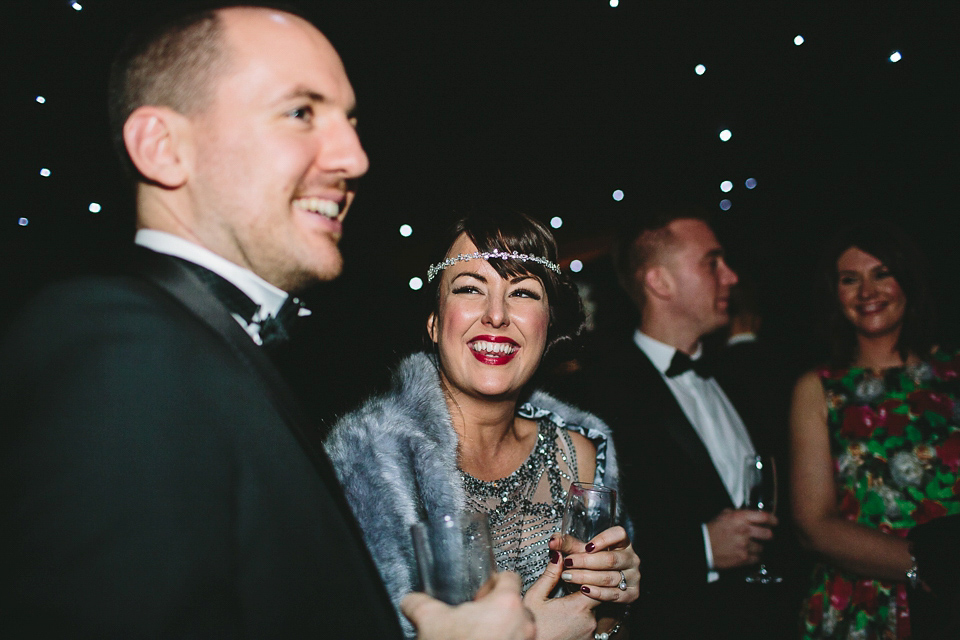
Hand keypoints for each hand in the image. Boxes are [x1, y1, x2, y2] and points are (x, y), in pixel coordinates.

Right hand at [401, 571, 534, 639]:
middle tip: (475, 621)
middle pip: (514, 605)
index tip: (479, 596)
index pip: (509, 578)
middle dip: (496, 611)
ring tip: (477, 638)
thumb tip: (411, 600)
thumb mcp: (429, 621)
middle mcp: (524, 624)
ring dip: (501, 630)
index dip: (491, 584)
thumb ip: (419, 603)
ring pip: (517, 628)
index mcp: (506, 604)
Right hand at [523, 548, 598, 639]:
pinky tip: (568, 622)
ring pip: (594, 614)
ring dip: (585, 609)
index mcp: (578, 606)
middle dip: (587, 593)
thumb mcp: (535, 598)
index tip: (580, 575)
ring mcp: (591, 634)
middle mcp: (590, 621)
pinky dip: (583, 623)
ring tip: (567, 610)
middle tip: (572, 591)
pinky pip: (591, 627)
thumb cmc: (533, 626)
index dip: (590, 577)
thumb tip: (559, 556)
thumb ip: (550, 576)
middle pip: (597, 598)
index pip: (597, 584)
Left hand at [551, 526, 639, 602]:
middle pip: (610, 559)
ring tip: (568, 576)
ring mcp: (633, 577)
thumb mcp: (581, 552)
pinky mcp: (632, 594)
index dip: (604, 539)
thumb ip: (567, 545)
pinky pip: (613, 594)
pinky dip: (597, 593)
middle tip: (568, 562)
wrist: (603, 588)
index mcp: (623, 543)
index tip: (586, 547)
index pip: (619, 534)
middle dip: (586, 561)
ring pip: (609, 577)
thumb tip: (552, 541)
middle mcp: (631, 559)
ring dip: (586, 577)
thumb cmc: (593, 564)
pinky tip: (583, 590)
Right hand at [707, 508, 777, 568]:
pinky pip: (757, 558)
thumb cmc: (711, 530)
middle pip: (768, 534)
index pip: (764, 517)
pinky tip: (748, 553)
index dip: (773, 520)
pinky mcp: (743, 558)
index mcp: (740, 518)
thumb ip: (738, 513)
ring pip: (762, 547)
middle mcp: (744, 531)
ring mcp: (745, 546)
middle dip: (767, 534)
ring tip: (751, 546)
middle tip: (764, 535)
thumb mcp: (724, 515)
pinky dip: (754, 557)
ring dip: (758, 547)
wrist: (703, 546)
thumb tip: (749, 514)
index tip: (774, 522)